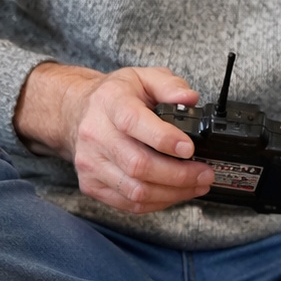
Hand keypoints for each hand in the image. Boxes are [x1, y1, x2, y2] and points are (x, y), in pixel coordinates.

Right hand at [15, 62, 214, 213]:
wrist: (76, 112)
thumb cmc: (116, 97)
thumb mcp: (144, 77)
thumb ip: (170, 85)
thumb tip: (190, 99)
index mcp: (110, 103)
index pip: (133, 123)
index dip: (164, 139)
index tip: (189, 148)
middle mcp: (96, 134)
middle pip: (138, 164)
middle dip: (179, 174)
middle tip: (205, 173)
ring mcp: (91, 163)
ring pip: (135, 190)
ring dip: (172, 193)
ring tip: (197, 185)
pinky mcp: (91, 184)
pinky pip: (128, 203)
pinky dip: (157, 202)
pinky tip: (175, 193)